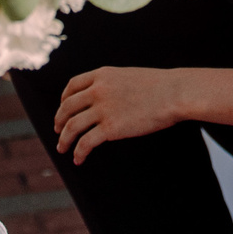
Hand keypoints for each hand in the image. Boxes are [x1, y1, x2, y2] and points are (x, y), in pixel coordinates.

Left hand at [54, 66, 182, 161]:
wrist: (174, 93)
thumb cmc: (159, 87)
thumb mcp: (129, 77)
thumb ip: (113, 85)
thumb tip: (105, 100)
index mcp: (102, 75)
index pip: (72, 85)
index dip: (63, 98)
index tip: (63, 109)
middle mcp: (98, 90)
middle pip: (67, 107)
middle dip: (59, 121)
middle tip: (58, 131)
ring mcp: (103, 109)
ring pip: (72, 126)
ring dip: (64, 139)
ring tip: (62, 148)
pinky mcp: (110, 128)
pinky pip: (86, 142)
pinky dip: (79, 152)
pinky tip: (79, 159)